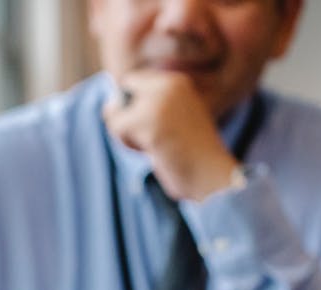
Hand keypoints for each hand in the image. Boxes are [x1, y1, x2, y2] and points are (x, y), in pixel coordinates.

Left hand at [102, 70, 236, 200]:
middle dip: (126, 121)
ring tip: (155, 146)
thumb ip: (147, 108)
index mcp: (176, 82)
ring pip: (115, 114)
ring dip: (127, 136)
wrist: (212, 174)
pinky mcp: (148, 121)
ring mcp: (158, 102)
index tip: (152, 126)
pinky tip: (152, 152)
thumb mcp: (172, 121)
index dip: (131, 107)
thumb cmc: (191, 154)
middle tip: (153, 139)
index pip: (132, 82)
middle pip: (121, 97)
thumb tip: (108, 107)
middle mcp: (167, 85)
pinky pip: (117, 128)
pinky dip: (128, 145)